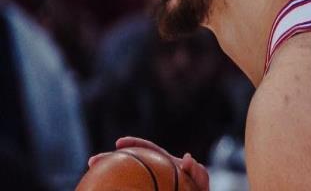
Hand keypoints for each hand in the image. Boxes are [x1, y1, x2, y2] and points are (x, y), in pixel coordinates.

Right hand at [88, 137, 209, 190]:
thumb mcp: (201, 182)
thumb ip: (198, 172)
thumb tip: (186, 158)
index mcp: (165, 162)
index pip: (148, 149)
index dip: (134, 144)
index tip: (118, 143)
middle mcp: (154, 170)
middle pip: (129, 161)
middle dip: (110, 158)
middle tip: (93, 161)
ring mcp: (147, 181)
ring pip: (125, 177)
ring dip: (107, 176)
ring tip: (89, 177)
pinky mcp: (144, 187)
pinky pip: (128, 188)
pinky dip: (118, 189)